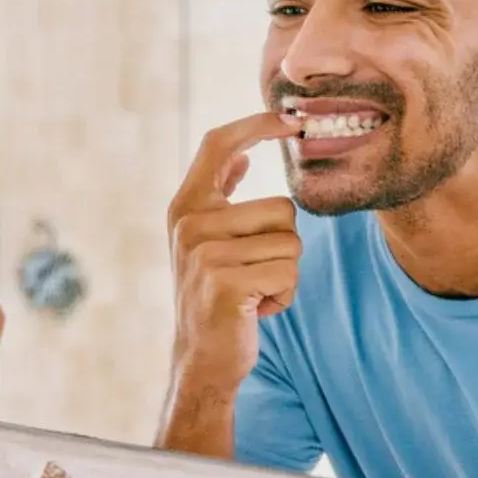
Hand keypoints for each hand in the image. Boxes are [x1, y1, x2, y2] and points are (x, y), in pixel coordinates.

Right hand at [167, 112, 302, 393]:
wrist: (202, 358)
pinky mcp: (225, 282)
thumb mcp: (210, 240)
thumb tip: (242, 152)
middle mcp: (190, 224)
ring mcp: (204, 253)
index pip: (218, 143)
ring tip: (254, 292)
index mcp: (186, 206)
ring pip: (292, 242)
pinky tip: (257, 309)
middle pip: (282, 207)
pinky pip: (289, 272)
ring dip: (285, 273)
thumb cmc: (216, 294)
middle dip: (285, 245)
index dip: (257, 123)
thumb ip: (221, 196)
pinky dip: (285, 295)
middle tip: (254, 274)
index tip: (292, 118)